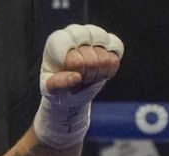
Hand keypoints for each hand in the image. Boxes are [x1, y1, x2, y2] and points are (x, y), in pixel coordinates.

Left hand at [33, 24, 122, 148]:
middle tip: (81, 80)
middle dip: (86, 66)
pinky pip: (115, 47)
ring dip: (100, 66)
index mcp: (55, 45)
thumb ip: (59, 84)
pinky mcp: (105, 48)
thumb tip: (73, 78)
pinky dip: (112, 62)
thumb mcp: (52, 93)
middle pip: (87, 45)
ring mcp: (90, 42)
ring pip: (103, 45)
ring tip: (91, 77)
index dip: (71, 60)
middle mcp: (72, 38)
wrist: (72, 104)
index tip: (73, 76)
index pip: (66, 42)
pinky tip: (105, 72)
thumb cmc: (57, 98)